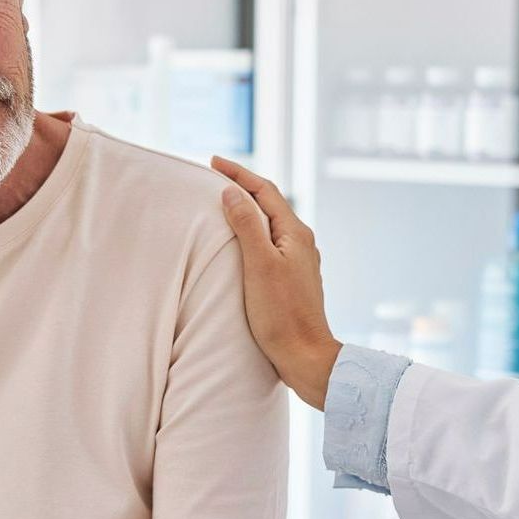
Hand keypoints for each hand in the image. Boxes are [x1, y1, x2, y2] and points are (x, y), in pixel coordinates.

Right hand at [212, 156, 341, 408]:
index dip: (239, 174)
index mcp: (296, 234)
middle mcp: (301, 243)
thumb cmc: (282, 314)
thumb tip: (232, 192)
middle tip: (215, 177)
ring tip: (225, 203)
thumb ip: (246, 226)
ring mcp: (299, 262)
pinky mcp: (293, 280)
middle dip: (243, 187)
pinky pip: (270, 244)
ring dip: (248, 210)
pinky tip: (241, 243)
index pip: (265, 191)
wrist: (306, 357)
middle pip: (270, 204)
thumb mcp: (259, 265)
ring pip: (271, 225)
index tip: (213, 162)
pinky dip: (252, 234)